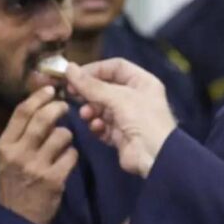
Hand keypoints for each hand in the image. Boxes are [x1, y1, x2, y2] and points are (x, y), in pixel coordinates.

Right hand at [0, 86, 77, 223]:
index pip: (22, 111)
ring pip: (61, 135)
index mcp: (5, 145)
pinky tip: (66, 161)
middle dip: (58, 108)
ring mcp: (36, 167)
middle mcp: (19, 153)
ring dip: (67, 136)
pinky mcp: (54, 179)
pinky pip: (71, 155)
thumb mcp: (7, 158)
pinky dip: (72, 155)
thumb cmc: (14, 183)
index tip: (50, 89)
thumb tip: (39, 106)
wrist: (18, 220)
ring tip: (63, 142)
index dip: (39, 97)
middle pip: (43, 119)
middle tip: (65, 107)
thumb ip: (20, 134)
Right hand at [65, 59, 176, 176]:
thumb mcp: (118, 97)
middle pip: (105, 87)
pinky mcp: (119, 134)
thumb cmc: (142, 119)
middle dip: (89, 91)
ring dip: (91, 109)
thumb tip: (68, 68)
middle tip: (71, 93)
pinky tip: (97, 127)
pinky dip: (97, 125)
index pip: (115, 67)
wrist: (155, 156)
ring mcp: (127, 116)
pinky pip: (102, 125)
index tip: (75, 74)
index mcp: (141, 82)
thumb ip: (92, 85)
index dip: (95, 69)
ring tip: (86, 114)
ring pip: (101, 107)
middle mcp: (134, 96)